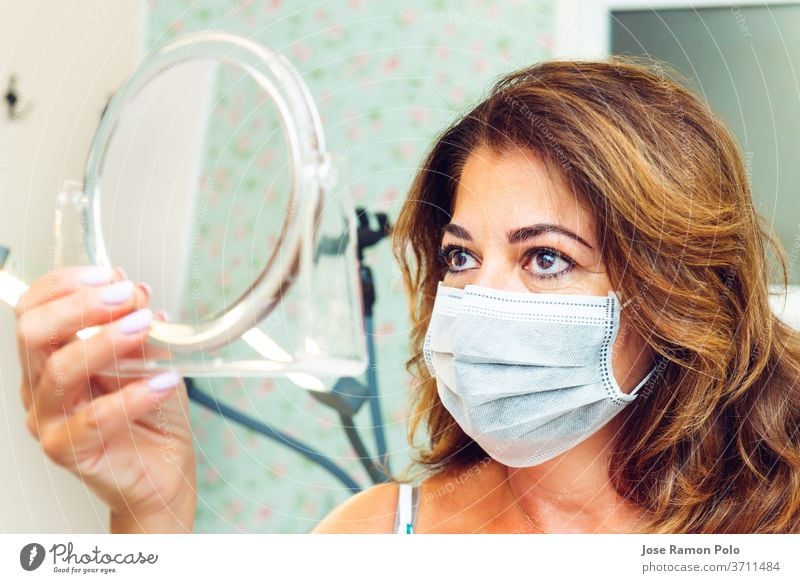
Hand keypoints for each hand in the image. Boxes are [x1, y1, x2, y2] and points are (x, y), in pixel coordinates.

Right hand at [16, 266, 195, 531]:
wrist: (163, 471)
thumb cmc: (152, 416)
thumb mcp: (149, 359)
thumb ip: (136, 326)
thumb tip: (133, 287)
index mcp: (51, 359)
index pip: (34, 310)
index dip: (66, 285)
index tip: (109, 275)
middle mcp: (40, 387)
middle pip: (35, 333)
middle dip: (81, 305)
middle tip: (126, 296)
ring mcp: (48, 421)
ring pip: (61, 370)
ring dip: (107, 340)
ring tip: (146, 326)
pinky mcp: (67, 451)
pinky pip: (95, 418)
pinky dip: (134, 394)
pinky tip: (165, 381)